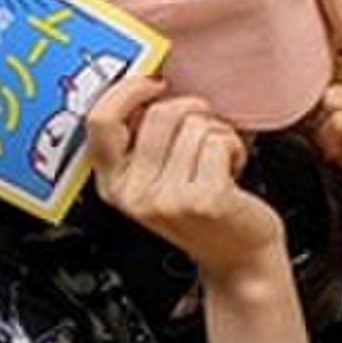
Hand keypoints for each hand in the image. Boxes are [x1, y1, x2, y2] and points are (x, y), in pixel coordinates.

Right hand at [89, 78, 287, 283]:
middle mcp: (134, 194)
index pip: (101, 120)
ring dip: (218, 133)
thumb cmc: (204, 211)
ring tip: (218, 162)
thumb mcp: (157, 179)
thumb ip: (142, 140)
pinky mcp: (202, 200)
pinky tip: (232, 172)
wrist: (240, 259)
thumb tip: (147, 82)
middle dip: (193, 111)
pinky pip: (218, 141)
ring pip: (194, 125)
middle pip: (160, 113)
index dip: (129, 91)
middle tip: (206, 133)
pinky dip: (234, 147)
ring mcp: (167, 199)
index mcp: (113, 184)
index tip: (155, 84)